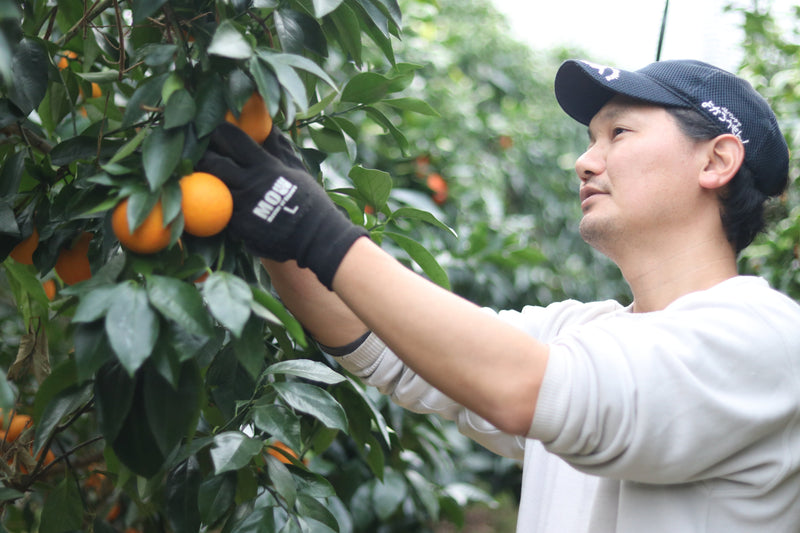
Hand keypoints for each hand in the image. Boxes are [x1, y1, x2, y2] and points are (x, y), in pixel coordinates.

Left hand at [197, 122, 366, 288]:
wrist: (316, 239)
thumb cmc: (309, 201)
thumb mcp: (297, 170)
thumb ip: (279, 148)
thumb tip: (267, 125)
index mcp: (265, 166)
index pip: (232, 140)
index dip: (218, 132)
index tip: (213, 129)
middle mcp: (250, 184)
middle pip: (212, 163)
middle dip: (202, 155)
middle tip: (201, 152)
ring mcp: (242, 208)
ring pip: (211, 188)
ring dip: (206, 181)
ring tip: (205, 176)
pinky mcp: (238, 228)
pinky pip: (220, 212)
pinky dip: (218, 206)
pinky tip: (218, 204)